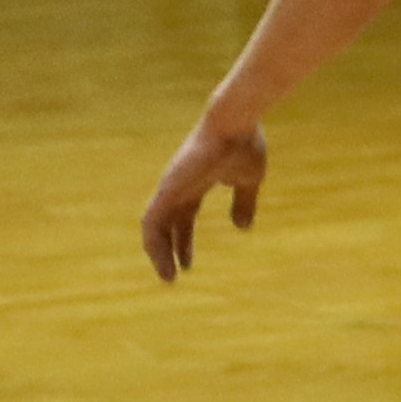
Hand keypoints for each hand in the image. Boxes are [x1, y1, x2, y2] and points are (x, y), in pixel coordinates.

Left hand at [142, 119, 266, 283]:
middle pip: (168, 225)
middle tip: (173, 276)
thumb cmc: (244, 145)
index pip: (184, 217)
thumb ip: (244, 203)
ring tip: (168, 278)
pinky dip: (154, 244)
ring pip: (154, 228)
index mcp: (197, 183)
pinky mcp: (167, 190)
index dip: (185, 240)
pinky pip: (151, 223)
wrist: (235, 123)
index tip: (187, 264)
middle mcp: (179, 187)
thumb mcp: (249, 179)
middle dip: (170, 250)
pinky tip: (162, 260)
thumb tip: (242, 228)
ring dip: (158, 254)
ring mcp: (170, 188)